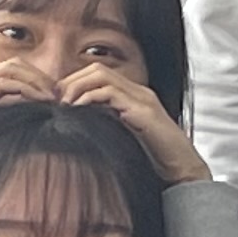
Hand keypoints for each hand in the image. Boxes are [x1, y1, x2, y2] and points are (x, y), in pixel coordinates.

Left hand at [60, 61, 208, 186]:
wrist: (181, 168)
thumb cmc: (151, 157)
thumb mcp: (120, 135)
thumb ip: (104, 123)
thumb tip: (72, 121)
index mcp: (132, 96)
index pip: (96, 74)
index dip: (72, 82)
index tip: (57, 101)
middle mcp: (138, 92)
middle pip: (97, 68)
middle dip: (71, 81)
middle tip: (56, 101)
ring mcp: (142, 99)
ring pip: (102, 74)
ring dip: (77, 87)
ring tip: (65, 105)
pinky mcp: (144, 111)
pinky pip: (111, 93)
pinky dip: (89, 98)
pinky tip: (78, 110)